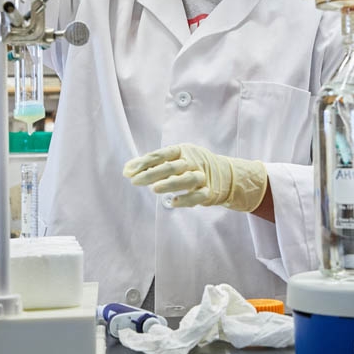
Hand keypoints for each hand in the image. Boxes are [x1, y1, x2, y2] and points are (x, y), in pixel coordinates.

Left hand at [123, 144, 267, 212]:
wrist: (225, 174)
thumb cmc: (192, 166)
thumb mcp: (176, 159)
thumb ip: (154, 164)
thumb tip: (127, 169)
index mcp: (182, 150)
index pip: (161, 154)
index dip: (144, 162)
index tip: (128, 171)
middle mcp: (193, 161)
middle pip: (172, 166)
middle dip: (152, 173)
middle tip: (134, 181)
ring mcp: (202, 176)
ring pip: (187, 179)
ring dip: (170, 184)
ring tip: (154, 189)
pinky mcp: (209, 192)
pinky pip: (198, 196)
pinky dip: (187, 199)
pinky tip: (174, 202)